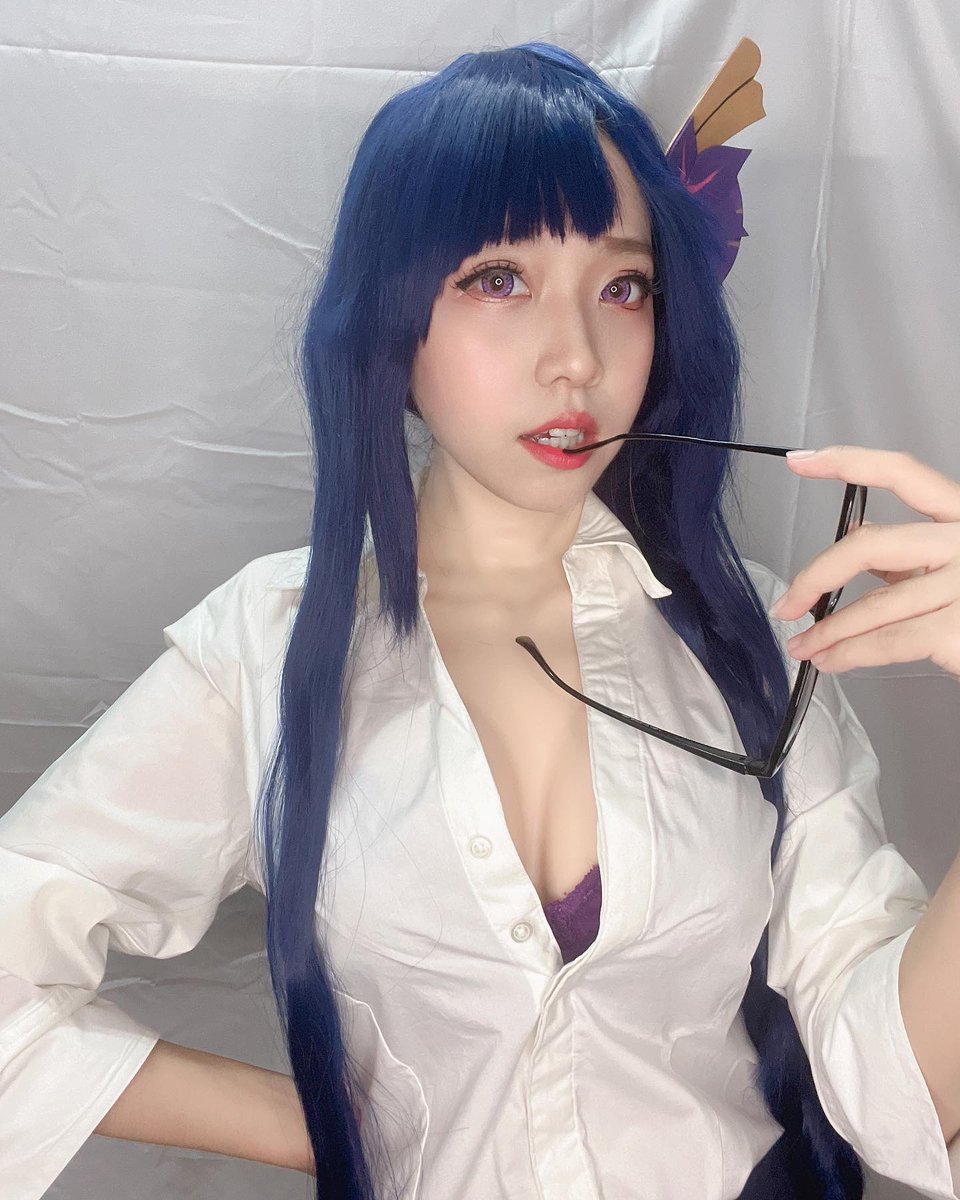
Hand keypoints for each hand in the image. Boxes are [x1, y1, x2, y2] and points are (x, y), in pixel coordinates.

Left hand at [768, 446, 959, 678]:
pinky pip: (889, 640)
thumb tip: (859, 535)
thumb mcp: (956, 565)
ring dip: (828, 631)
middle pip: (871, 544)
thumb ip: (911, 553)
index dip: (848, 462)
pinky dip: (850, 653)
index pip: (904, 472)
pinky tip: (831, 661)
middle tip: (787, 603)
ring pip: (874, 604)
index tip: (799, 461)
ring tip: (802, 647)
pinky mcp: (959, 627)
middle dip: (817, 575)